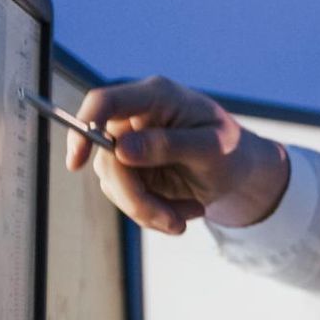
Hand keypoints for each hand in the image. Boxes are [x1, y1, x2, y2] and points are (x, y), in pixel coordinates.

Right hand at [67, 75, 288, 233]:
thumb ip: (169, 145)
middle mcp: (136, 118)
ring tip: (188, 216)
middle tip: (172, 223)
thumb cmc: (232, 150)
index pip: (104, 102)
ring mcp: (130, 146)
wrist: (241, 171)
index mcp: (155, 97)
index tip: (77, 161)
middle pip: (107, 156)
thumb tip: (122, 148)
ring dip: (149, 210)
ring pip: (114, 184)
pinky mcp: (132, 172)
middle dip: (135, 197)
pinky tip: (184, 212)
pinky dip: (154, 214)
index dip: (84, 127)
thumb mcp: (211, 148)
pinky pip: (127, 199)